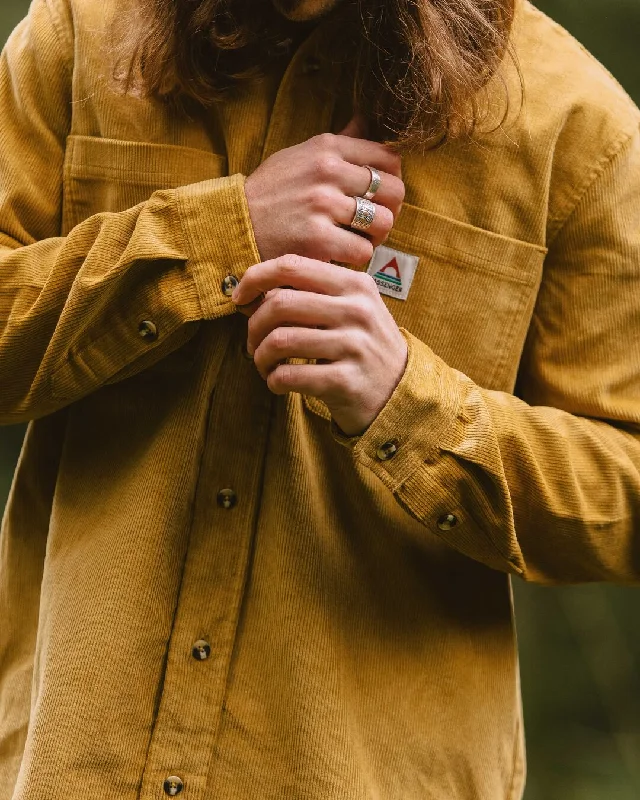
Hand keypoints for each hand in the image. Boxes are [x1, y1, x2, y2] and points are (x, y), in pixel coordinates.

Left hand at [231, 254, 408, 436]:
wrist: (400, 392)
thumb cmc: (362, 346)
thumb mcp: (351, 309)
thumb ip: (313, 293)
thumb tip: (256, 290)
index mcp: (355, 285)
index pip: (292, 266)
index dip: (255, 278)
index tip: (239, 298)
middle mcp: (357, 311)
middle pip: (280, 304)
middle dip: (254, 326)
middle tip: (253, 343)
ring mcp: (354, 346)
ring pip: (280, 341)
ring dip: (261, 357)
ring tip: (264, 366)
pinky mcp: (346, 381)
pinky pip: (289, 376)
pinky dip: (273, 380)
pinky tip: (277, 382)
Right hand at [244, 121, 404, 266]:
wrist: (234, 224)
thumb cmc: (272, 192)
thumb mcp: (301, 155)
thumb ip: (340, 142)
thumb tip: (367, 118)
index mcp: (327, 147)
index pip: (390, 157)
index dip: (393, 180)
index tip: (379, 196)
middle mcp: (328, 171)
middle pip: (394, 191)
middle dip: (389, 211)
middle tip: (373, 223)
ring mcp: (323, 206)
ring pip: (382, 223)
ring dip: (375, 238)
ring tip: (357, 239)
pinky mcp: (318, 240)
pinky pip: (362, 251)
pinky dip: (355, 258)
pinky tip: (339, 255)